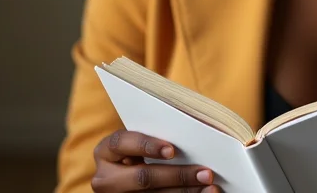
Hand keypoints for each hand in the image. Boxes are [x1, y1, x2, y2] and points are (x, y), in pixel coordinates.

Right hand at [92, 129, 220, 191]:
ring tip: (210, 188)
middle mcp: (106, 179)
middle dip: (177, 176)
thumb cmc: (136, 149)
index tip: (172, 150)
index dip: (147, 145)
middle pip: (143, 178)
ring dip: (185, 192)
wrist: (121, 178)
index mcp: (106, 152)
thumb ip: (154, 136)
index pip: (123, 143)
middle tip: (206, 173)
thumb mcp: (136, 142)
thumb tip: (195, 129)